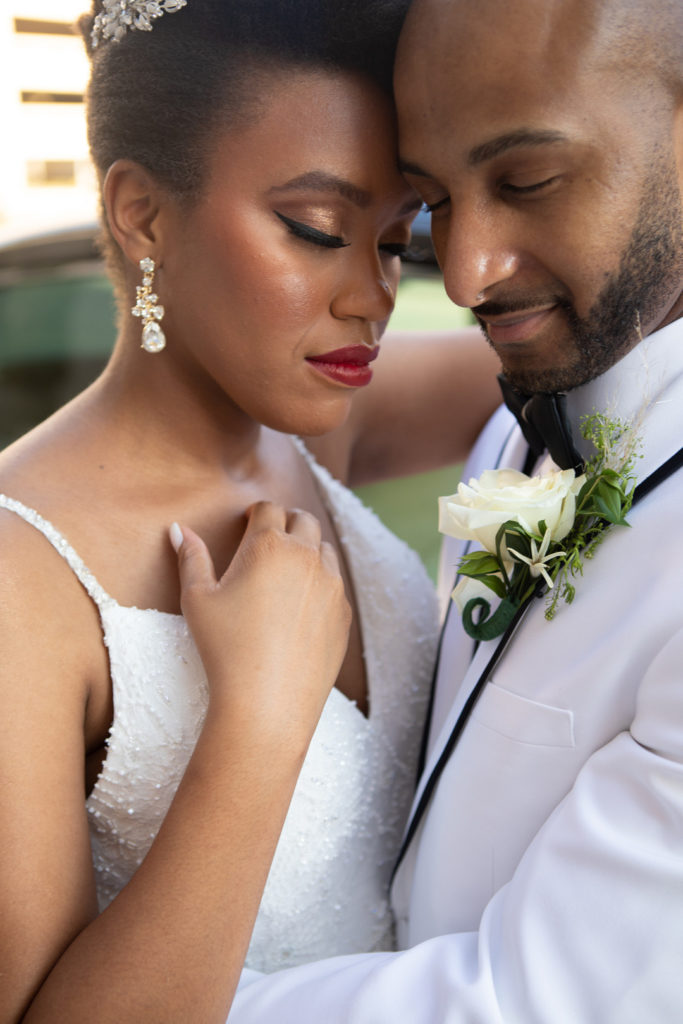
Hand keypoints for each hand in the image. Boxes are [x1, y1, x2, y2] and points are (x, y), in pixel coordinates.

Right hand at [170, 502, 350, 745]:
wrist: (268, 701)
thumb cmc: (225, 649)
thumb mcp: (198, 600)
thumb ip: (191, 558)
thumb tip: (179, 529)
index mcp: (268, 546)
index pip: (268, 508)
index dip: (256, 512)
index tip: (248, 521)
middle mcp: (306, 557)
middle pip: (304, 520)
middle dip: (287, 521)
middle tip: (270, 537)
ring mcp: (331, 585)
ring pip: (325, 550)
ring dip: (308, 550)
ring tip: (286, 570)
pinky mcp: (343, 613)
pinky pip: (335, 585)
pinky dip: (321, 584)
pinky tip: (301, 605)